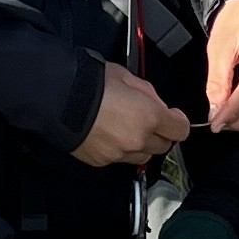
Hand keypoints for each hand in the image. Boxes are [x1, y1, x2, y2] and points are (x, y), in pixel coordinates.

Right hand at [71, 62, 191, 170]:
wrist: (57, 98)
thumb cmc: (90, 82)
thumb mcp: (127, 76)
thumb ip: (149, 94)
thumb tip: (157, 106)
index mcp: (150, 116)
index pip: (181, 130)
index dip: (177, 122)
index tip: (172, 116)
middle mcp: (138, 139)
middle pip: (163, 146)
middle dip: (159, 133)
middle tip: (146, 119)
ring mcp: (120, 154)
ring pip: (143, 156)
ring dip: (141, 144)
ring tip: (125, 128)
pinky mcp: (102, 161)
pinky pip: (120, 159)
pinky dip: (119, 149)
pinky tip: (107, 134)